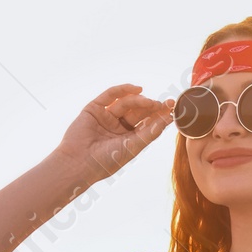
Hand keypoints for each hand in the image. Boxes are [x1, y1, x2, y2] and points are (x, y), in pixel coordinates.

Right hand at [54, 84, 174, 183]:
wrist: (78, 162)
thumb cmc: (106, 161)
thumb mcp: (133, 147)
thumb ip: (150, 132)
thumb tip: (168, 118)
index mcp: (128, 139)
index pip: (147, 123)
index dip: (159, 115)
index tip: (172, 107)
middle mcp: (118, 127)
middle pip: (138, 112)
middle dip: (151, 106)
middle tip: (164, 103)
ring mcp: (106, 117)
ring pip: (126, 103)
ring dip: (139, 100)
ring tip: (149, 101)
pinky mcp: (94, 109)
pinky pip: (110, 95)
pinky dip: (123, 90)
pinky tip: (137, 89)